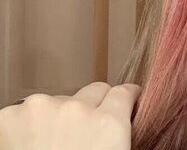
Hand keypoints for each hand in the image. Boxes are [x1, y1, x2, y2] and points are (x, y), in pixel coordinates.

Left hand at [0, 82, 140, 149]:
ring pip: (58, 100)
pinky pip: (26, 112)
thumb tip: (121, 125)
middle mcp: (76, 109)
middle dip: (92, 107)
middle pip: (93, 91)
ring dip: (57, 117)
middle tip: (84, 134)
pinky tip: (28, 147)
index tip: (124, 104)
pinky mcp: (9, 117)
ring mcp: (40, 109)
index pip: (124, 92)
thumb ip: (117, 135)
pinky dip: (28, 125)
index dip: (125, 100)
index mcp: (108, 124)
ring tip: (50, 146)